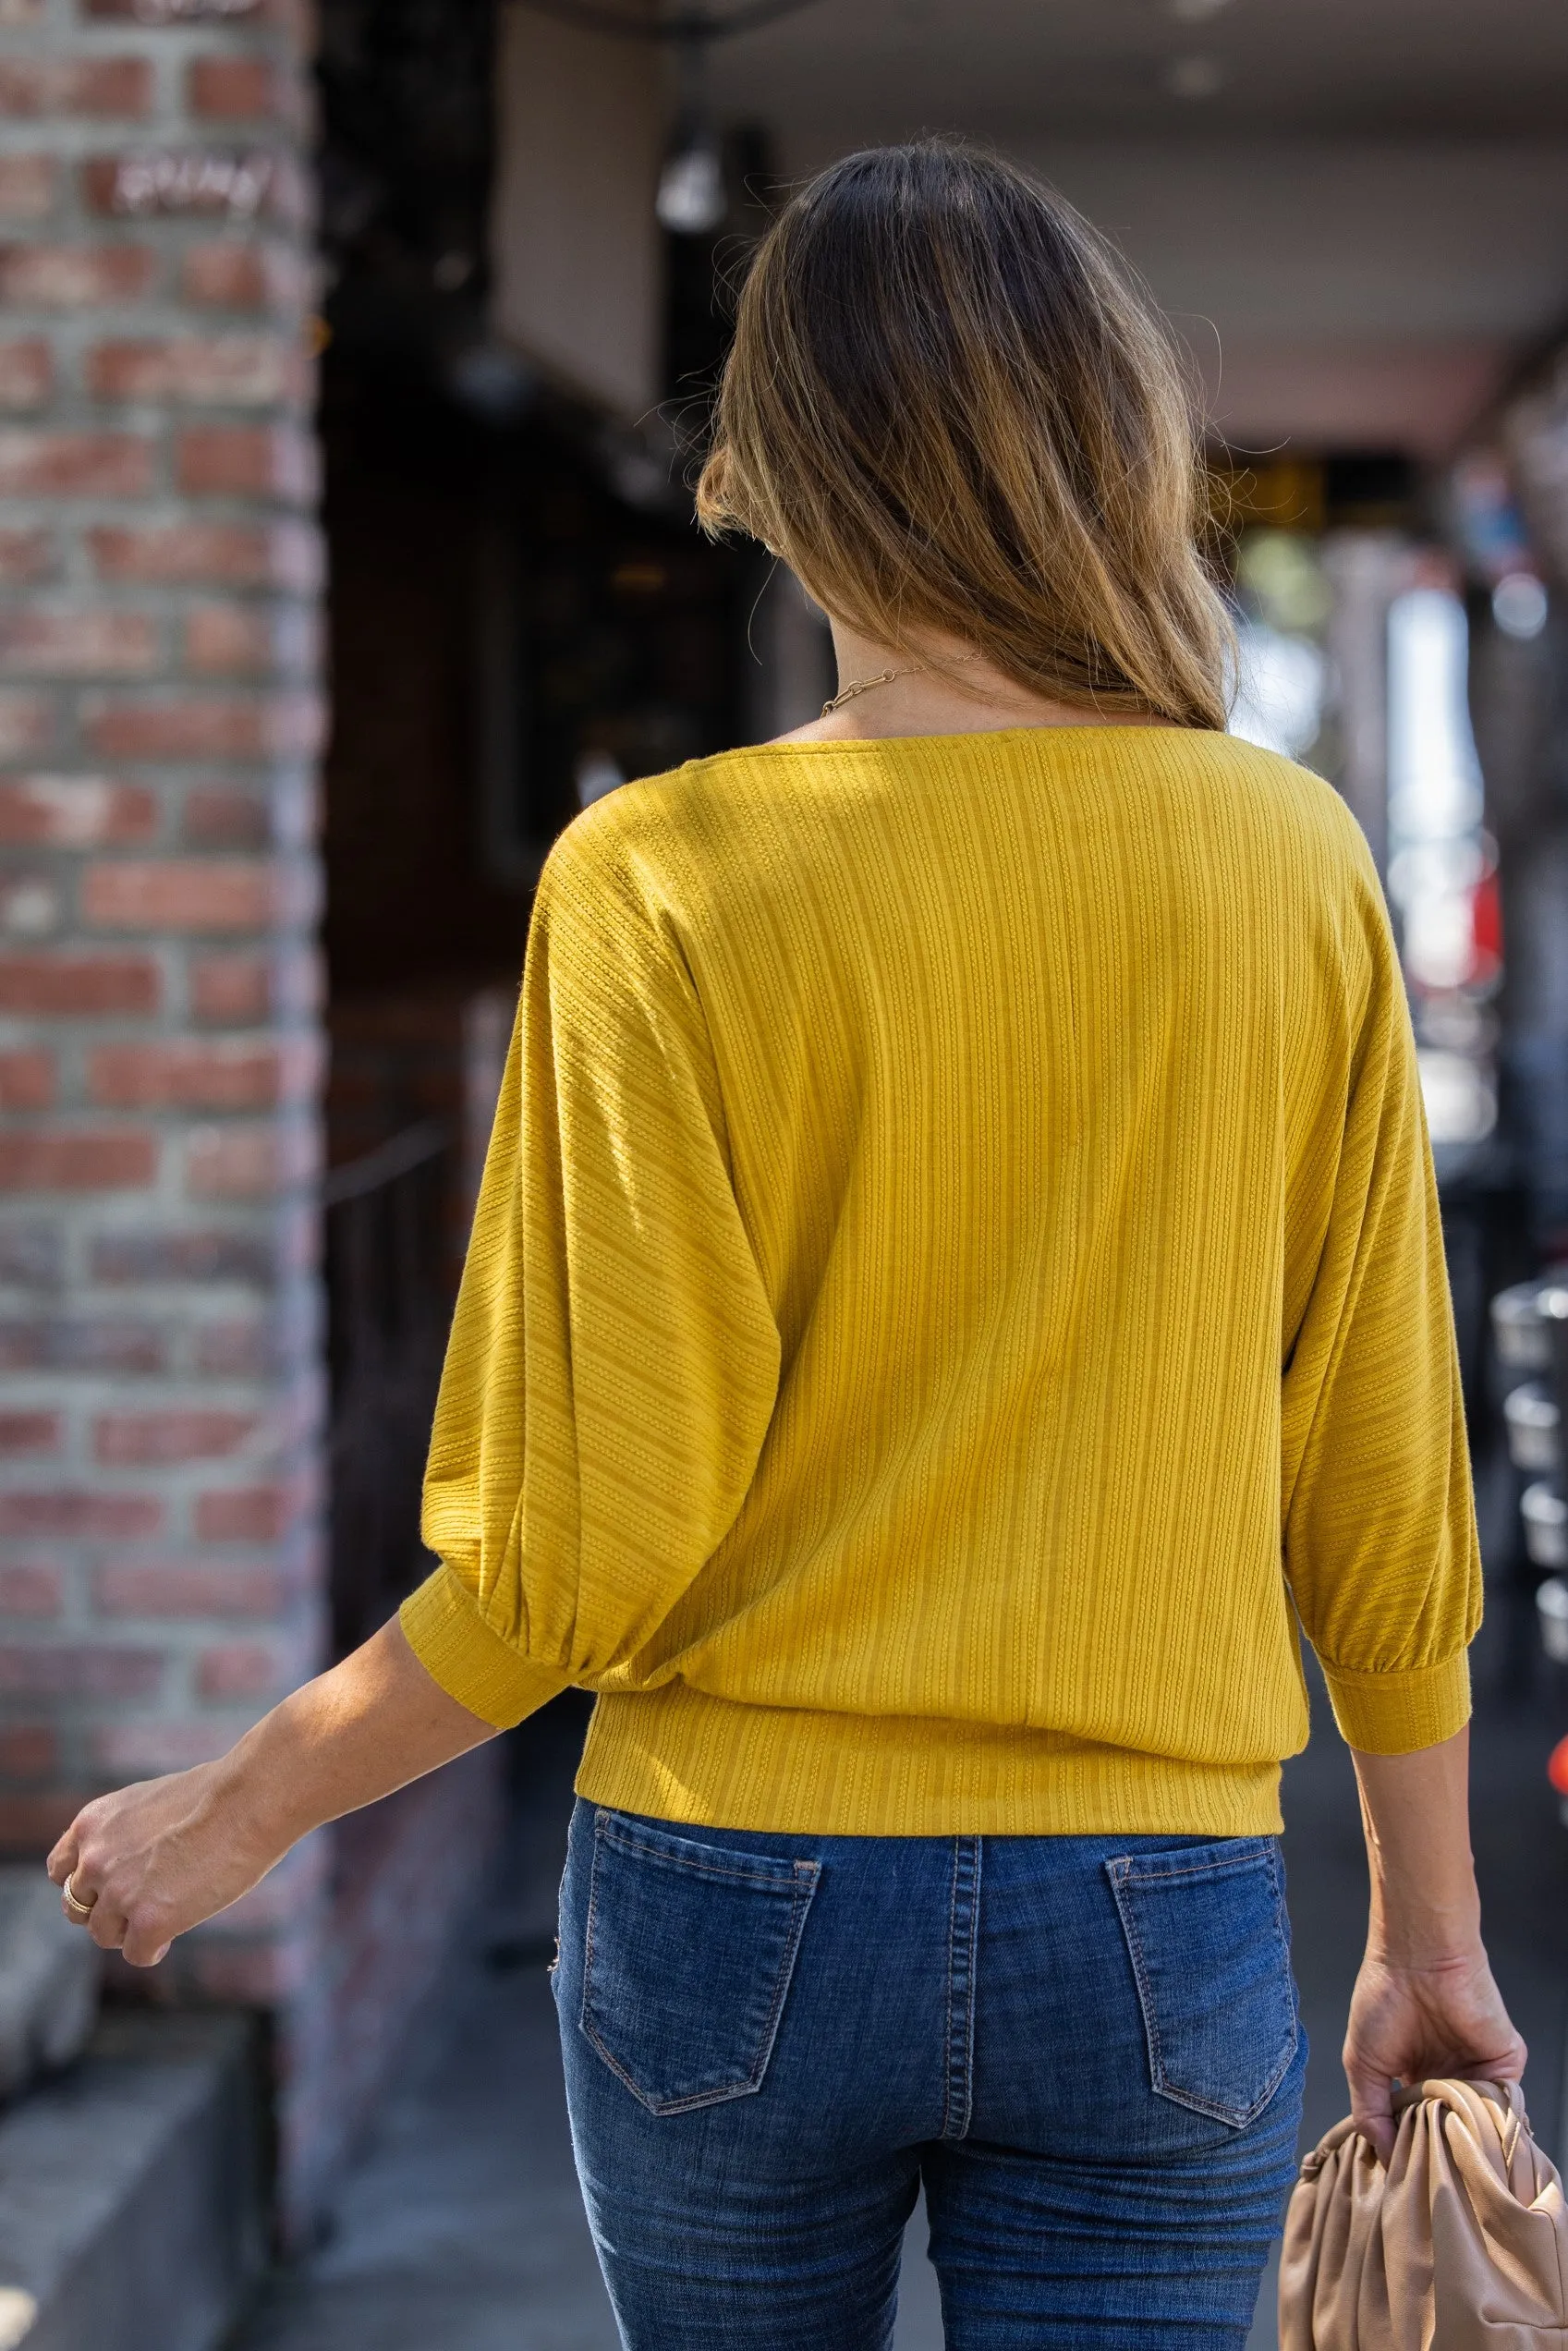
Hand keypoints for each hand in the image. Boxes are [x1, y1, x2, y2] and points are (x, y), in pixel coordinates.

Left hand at [47, 1758, 283, 1967]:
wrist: (249, 1800)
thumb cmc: (218, 1794)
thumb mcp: (150, 1803)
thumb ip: (126, 1835)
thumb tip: (131, 1867)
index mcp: (93, 1824)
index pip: (59, 1870)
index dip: (85, 1883)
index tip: (110, 1887)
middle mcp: (95, 1860)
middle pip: (77, 1908)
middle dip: (107, 1910)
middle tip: (142, 1906)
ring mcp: (119, 1894)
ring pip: (103, 1935)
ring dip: (129, 1931)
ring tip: (166, 1918)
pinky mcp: (149, 1922)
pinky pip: (137, 1954)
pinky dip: (154, 1949)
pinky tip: (174, 1933)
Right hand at [1343, 1942, 1526, 2161]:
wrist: (1418, 1958)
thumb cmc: (1383, 1999)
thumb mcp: (1362, 2062)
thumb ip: (1371, 2113)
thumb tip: (1384, 2161)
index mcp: (1415, 2078)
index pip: (1417, 2126)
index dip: (1409, 2150)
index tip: (1405, 2180)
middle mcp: (1450, 2078)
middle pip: (1450, 2130)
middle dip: (1440, 2153)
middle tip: (1430, 2181)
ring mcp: (1479, 2074)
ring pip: (1478, 2124)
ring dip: (1464, 2142)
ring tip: (1448, 2160)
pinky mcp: (1505, 2066)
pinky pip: (1505, 2107)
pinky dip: (1490, 2124)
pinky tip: (1471, 2136)